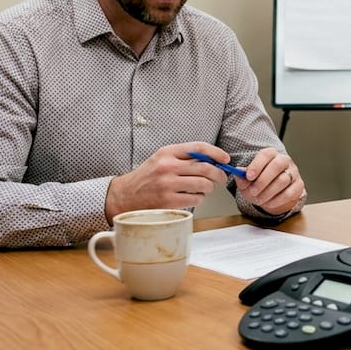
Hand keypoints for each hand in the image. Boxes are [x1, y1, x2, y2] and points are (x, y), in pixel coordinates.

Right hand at [105, 142, 229, 219]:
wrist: (125, 195)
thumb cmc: (147, 177)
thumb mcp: (161, 159)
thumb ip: (183, 157)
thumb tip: (212, 159)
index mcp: (167, 152)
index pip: (199, 148)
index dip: (216, 153)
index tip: (225, 159)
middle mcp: (168, 166)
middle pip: (205, 167)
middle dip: (218, 173)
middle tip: (221, 177)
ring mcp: (168, 184)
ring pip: (203, 184)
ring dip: (209, 187)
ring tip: (204, 188)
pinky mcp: (168, 201)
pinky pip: (196, 199)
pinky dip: (199, 198)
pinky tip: (193, 196)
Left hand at [233, 147, 304, 215]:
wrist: (272, 194)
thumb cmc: (259, 183)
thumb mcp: (248, 180)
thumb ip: (242, 177)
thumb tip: (238, 172)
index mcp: (271, 154)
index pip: (266, 154)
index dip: (257, 165)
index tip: (248, 176)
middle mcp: (284, 160)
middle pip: (277, 165)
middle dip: (263, 180)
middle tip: (253, 191)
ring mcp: (293, 172)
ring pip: (283, 180)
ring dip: (268, 193)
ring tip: (258, 199)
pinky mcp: (298, 186)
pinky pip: (289, 193)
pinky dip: (277, 200)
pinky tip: (268, 203)